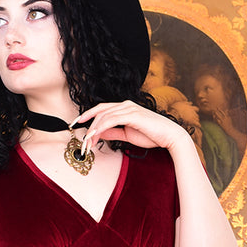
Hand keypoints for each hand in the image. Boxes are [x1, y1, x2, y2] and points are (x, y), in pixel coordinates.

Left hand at [71, 101, 189, 153]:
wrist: (169, 136)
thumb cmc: (151, 135)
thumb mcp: (127, 135)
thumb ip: (113, 133)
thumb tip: (100, 134)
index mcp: (125, 108)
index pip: (102, 109)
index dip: (88, 115)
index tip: (77, 124)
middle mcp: (125, 105)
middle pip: (100, 110)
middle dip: (87, 121)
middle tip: (78, 133)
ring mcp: (129, 108)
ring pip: (103, 115)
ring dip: (93, 128)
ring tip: (87, 141)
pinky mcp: (132, 114)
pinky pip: (111, 119)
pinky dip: (101, 127)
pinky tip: (94, 135)